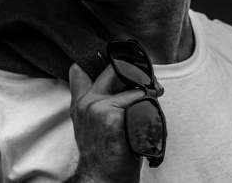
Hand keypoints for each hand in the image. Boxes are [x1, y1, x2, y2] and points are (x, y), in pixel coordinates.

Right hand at [68, 63, 145, 182]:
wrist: (101, 178)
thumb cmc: (101, 152)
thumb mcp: (86, 122)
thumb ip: (83, 94)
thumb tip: (79, 69)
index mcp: (81, 101)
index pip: (83, 69)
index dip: (105, 62)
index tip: (124, 60)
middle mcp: (88, 102)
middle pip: (114, 70)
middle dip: (136, 74)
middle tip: (151, 86)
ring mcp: (99, 108)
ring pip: (132, 88)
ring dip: (148, 96)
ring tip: (151, 108)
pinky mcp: (113, 117)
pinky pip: (139, 102)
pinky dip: (149, 109)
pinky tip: (147, 121)